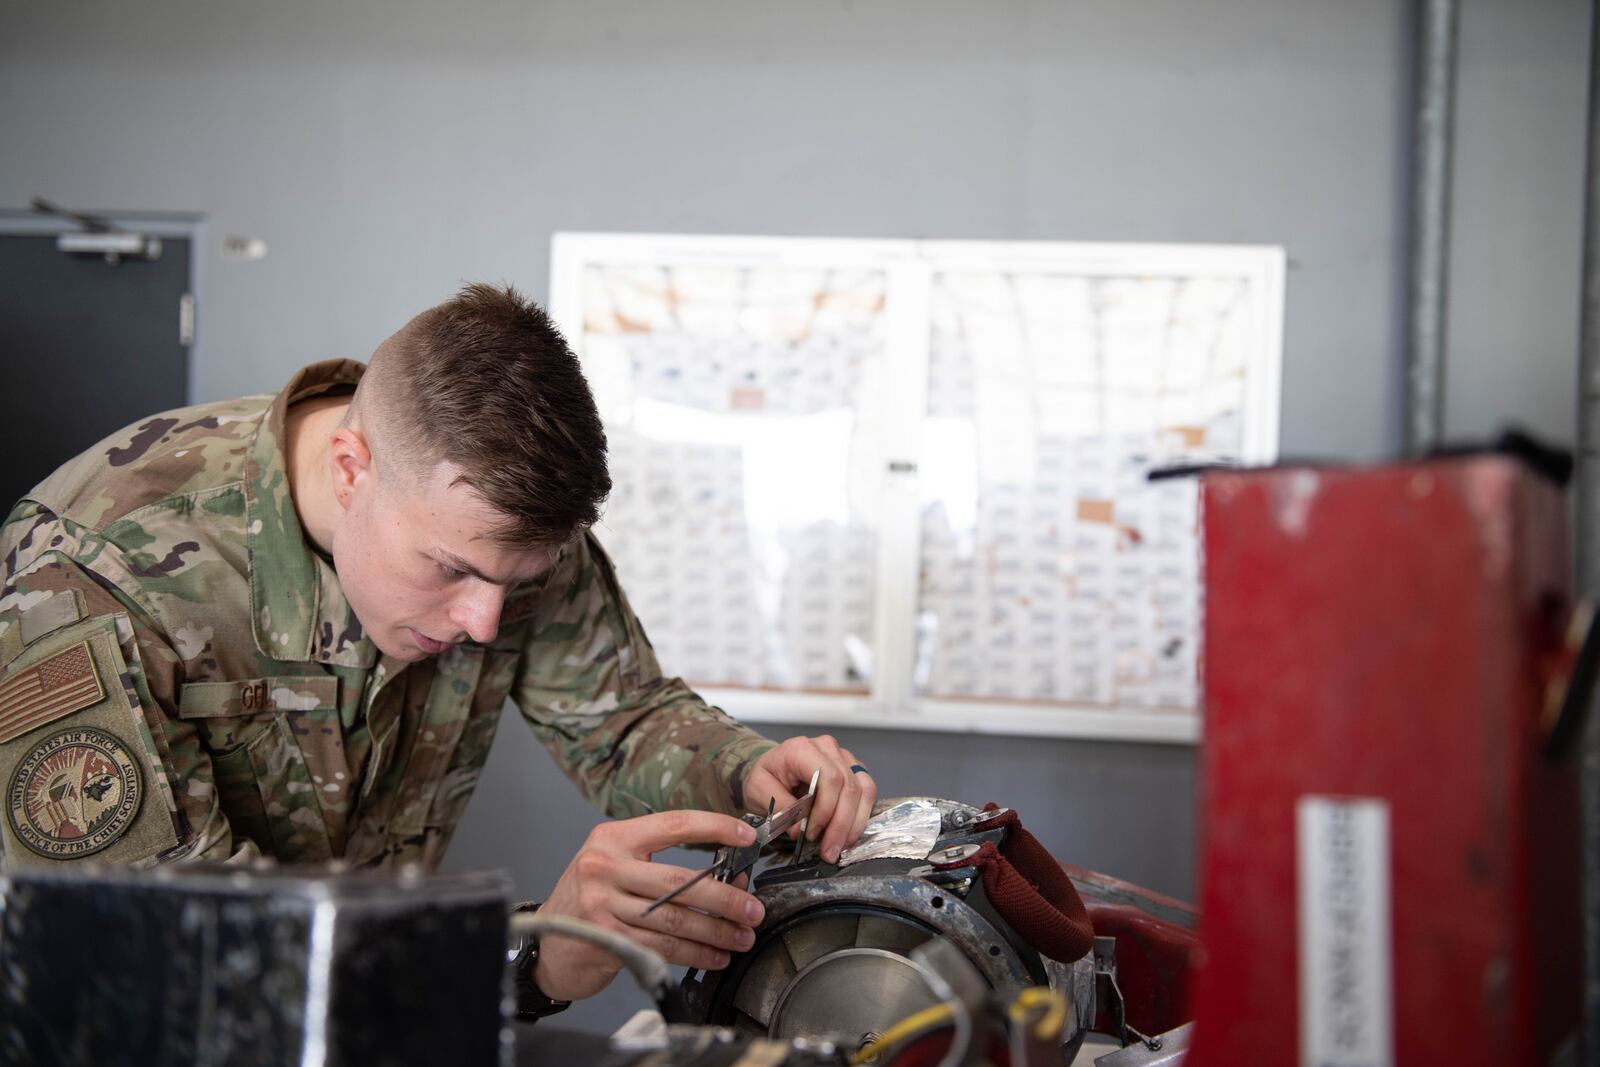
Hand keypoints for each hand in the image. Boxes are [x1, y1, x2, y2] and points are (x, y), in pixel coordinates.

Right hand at [534, 810, 766, 1001]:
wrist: (547, 942)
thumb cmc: (591, 900)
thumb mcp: (621, 868)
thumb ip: (667, 867)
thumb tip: (732, 878)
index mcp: (613, 838)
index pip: (673, 824)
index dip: (714, 828)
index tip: (746, 837)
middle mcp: (605, 866)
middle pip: (679, 881)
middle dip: (724, 898)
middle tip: (753, 909)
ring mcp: (602, 903)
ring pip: (674, 918)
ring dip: (716, 931)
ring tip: (742, 937)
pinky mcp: (606, 938)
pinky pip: (663, 946)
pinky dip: (695, 953)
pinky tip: (715, 956)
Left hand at [744, 734, 876, 864]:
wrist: (772, 769)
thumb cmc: (767, 776)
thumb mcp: (758, 790)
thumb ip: (779, 807)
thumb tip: (798, 829)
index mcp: (802, 749)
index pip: (828, 777)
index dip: (826, 809)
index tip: (812, 833)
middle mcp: (828, 748)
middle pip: (848, 786)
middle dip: (840, 824)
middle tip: (829, 850)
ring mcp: (844, 757)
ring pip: (864, 790)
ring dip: (853, 824)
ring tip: (839, 846)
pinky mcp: (854, 770)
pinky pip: (867, 793)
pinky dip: (859, 817)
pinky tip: (847, 834)